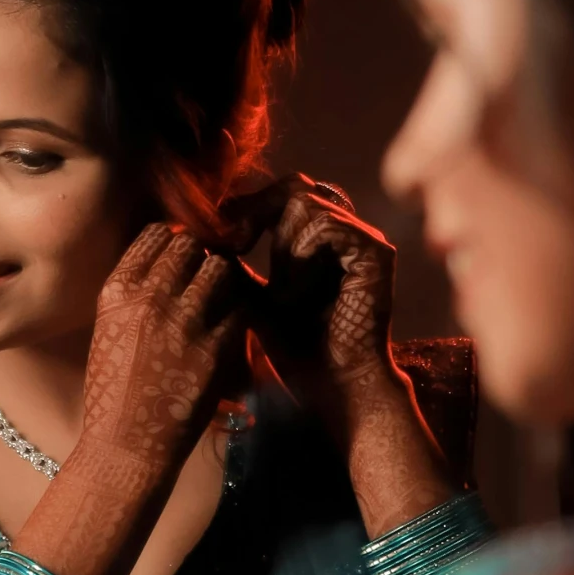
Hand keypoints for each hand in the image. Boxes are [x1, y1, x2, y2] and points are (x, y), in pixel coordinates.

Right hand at [80, 223, 253, 484]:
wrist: (127, 443)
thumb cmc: (111, 392)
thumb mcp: (108, 329)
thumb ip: (135, 294)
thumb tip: (167, 265)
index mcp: (117, 292)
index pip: (155, 235)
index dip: (172, 241)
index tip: (179, 255)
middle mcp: (151, 298)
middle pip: (191, 247)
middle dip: (199, 256)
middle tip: (203, 275)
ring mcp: (186, 323)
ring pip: (221, 270)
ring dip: (223, 279)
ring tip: (220, 296)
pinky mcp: (217, 349)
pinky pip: (240, 309)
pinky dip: (237, 313)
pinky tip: (229, 326)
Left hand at [233, 174, 395, 408]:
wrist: (331, 387)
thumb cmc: (294, 347)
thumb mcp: (253, 298)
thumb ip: (234, 265)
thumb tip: (197, 234)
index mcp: (323, 238)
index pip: (284, 194)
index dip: (247, 205)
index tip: (218, 233)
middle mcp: (348, 231)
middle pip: (295, 187)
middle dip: (257, 212)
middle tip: (234, 245)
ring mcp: (365, 239)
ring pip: (306, 203)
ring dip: (281, 248)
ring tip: (281, 294)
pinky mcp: (377, 253)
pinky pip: (324, 226)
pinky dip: (300, 258)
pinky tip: (296, 297)